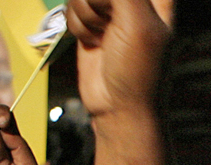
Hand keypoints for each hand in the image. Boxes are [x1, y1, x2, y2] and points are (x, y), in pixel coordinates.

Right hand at [66, 0, 171, 118]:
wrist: (117, 107)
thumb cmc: (138, 70)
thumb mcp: (137, 22)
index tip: (112, 9)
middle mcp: (134, 2)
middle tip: (108, 17)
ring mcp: (110, 11)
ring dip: (85, 12)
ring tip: (103, 36)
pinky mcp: (91, 23)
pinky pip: (72, 7)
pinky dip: (77, 24)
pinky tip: (93, 42)